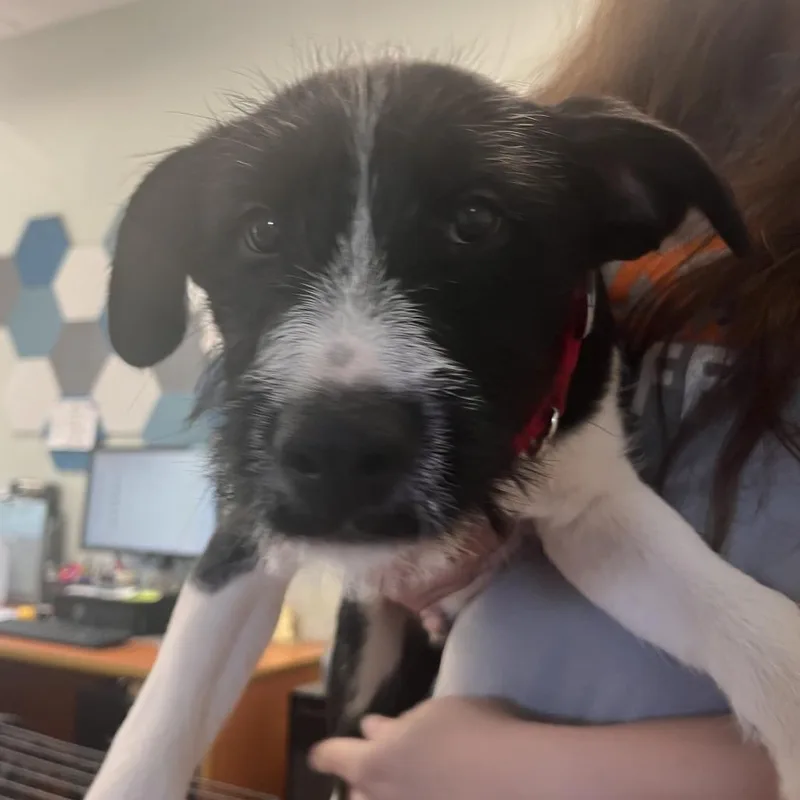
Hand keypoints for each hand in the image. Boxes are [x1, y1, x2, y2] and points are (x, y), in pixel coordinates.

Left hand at [310, 696, 521, 799]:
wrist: (524, 780)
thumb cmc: (477, 732)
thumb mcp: (436, 714)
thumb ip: (399, 726)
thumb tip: (373, 730)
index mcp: (376, 762)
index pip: (334, 758)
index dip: (327, 754)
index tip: (322, 754)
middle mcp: (384, 799)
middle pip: (355, 795)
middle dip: (360, 783)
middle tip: (376, 773)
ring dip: (384, 795)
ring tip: (404, 786)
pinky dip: (416, 795)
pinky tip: (437, 789)